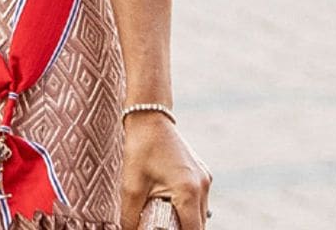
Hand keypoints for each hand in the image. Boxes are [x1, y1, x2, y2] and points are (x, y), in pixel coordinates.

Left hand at [121, 115, 211, 229]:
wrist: (148, 116)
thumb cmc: (139, 148)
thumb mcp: (131, 185)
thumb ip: (131, 216)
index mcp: (188, 191)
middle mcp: (202, 186)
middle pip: (199, 225)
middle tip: (161, 225)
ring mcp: (205, 179)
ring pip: (200, 214)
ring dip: (186, 220)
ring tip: (164, 217)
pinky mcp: (202, 173)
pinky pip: (199, 200)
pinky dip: (187, 207)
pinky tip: (169, 203)